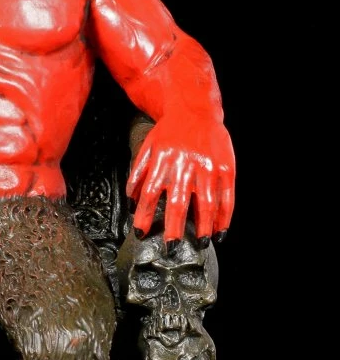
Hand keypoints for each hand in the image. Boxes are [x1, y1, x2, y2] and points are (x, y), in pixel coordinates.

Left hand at [127, 113, 234, 244]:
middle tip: (171, 249)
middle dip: (173, 229)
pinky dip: (224, 216)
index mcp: (163, 163)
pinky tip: (220, 230)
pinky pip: (226, 197)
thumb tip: (131, 202)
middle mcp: (185, 167)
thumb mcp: (148, 148)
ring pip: (206, 203)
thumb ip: (138, 174)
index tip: (141, 234)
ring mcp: (208, 168)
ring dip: (204, 227)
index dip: (143, 216)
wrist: (195, 110)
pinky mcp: (226, 168)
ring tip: (201, 243)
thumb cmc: (169, 132)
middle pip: (177, 203)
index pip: (149, 195)